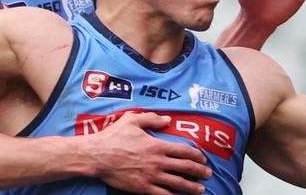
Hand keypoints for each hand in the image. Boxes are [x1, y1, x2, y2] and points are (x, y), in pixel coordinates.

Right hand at [86, 112, 210, 194]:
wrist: (97, 156)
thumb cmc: (113, 137)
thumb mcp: (132, 120)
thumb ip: (151, 118)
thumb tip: (167, 119)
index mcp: (157, 145)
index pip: (184, 150)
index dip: (197, 155)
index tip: (203, 158)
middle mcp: (158, 162)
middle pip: (186, 168)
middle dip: (200, 172)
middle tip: (208, 174)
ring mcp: (151, 176)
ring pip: (178, 184)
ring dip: (192, 187)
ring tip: (201, 190)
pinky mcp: (143, 188)